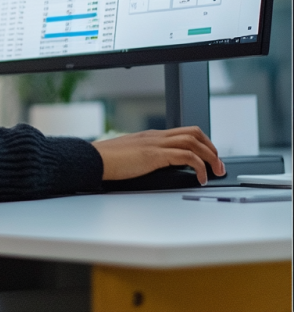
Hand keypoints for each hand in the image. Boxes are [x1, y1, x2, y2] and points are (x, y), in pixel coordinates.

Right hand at [92, 127, 224, 184]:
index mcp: (151, 137)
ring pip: (194, 141)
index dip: (202, 144)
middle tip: (219, 166)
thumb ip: (144, 159)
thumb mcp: (130, 157)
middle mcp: (156, 137)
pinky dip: (199, 167)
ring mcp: (155, 143)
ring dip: (211, 157)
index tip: (209, 158)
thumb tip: (156, 170)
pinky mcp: (154, 154)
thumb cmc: (107, 161)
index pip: (184, 132)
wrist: (94, 159)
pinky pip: (186, 156)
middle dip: (212, 148)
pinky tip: (200, 178)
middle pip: (194, 132)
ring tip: (216, 172)